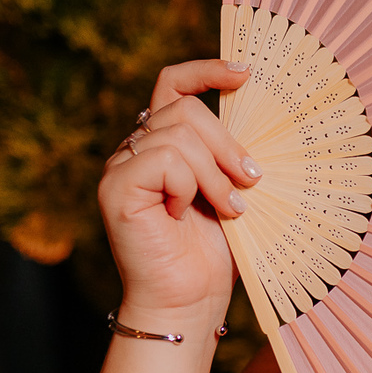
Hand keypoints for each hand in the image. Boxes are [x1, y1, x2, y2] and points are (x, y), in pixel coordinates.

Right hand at [99, 60, 259, 330]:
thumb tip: (257, 114)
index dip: (206, 71)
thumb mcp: (231, 190)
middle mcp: (135, 149)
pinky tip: (183, 215)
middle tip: (250, 182)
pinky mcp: (115, 187)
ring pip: (178, 134)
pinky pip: (164, 159)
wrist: (190, 301)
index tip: (245, 74)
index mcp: (161, 144)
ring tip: (227, 210)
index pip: (173, 85)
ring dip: (215, 175)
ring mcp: (120, 167)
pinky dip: (188, 186)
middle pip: (183, 109)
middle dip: (227, 144)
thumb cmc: (213, 253)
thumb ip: (230, 153)